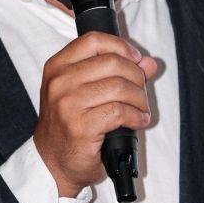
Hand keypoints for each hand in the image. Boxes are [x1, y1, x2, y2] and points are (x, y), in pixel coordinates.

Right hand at [33, 32, 157, 196]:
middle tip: (140, 92)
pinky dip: (136, 116)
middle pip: (112, 62)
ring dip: (139, 99)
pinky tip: (138, 121)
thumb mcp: (86, 91)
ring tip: (141, 109)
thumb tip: (149, 63)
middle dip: (136, 76)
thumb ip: (117, 72)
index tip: (135, 60)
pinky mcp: (81, 127)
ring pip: (119, 87)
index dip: (121, 47)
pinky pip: (119, 112)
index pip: (94, 40)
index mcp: (57, 67)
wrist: (54, 162)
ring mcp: (68, 105)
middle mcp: (59, 82)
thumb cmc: (71, 125)